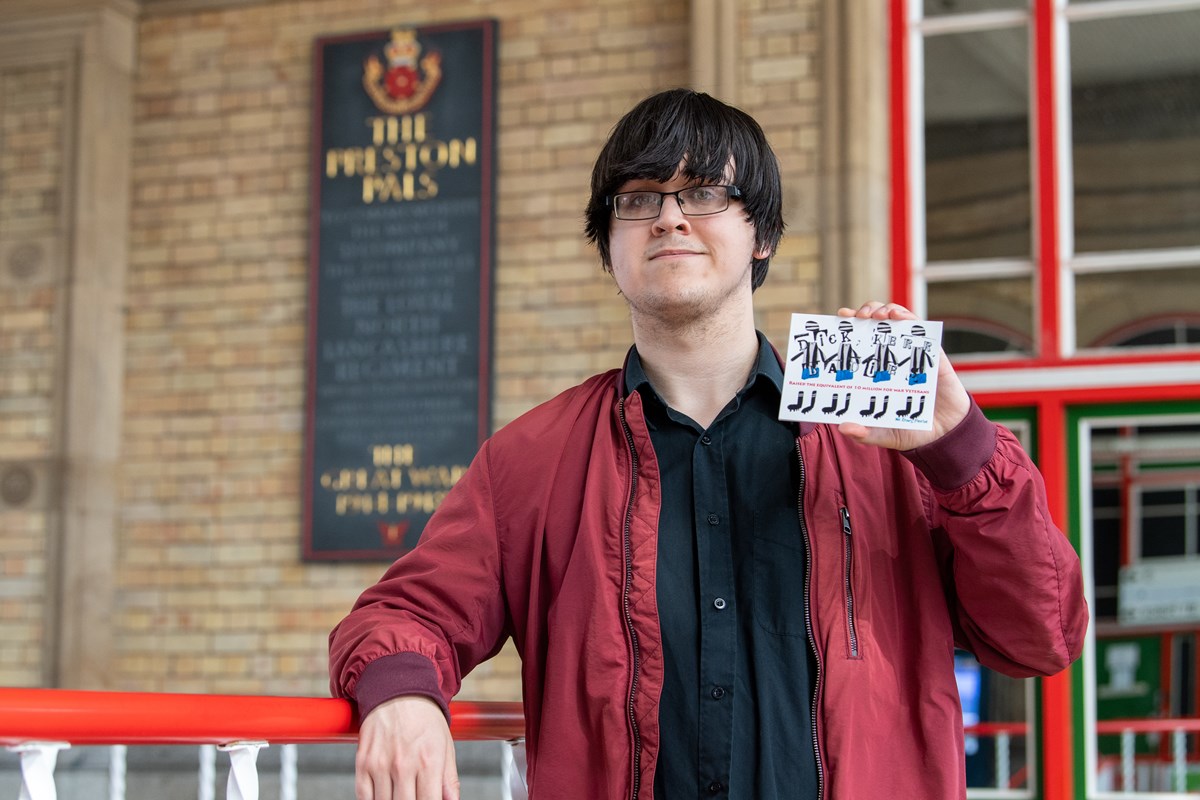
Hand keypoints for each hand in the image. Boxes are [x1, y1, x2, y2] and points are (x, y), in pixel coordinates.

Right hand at [355, 695, 459, 799]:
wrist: (397, 691)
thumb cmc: (424, 718)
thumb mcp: (446, 745)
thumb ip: (449, 779)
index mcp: (428, 761)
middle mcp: (403, 764)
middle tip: (414, 797)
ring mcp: (381, 765)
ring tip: (401, 794)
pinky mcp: (363, 763)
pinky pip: (364, 797)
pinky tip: (384, 795)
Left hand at [834, 301, 969, 449]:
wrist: (946, 435)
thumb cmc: (912, 430)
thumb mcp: (884, 435)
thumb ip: (865, 434)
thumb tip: (842, 428)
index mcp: (876, 372)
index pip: (859, 343)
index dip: (849, 328)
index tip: (840, 318)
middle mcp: (891, 359)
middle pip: (875, 325)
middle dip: (864, 313)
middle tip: (856, 317)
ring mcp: (912, 354)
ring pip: (896, 322)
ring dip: (885, 310)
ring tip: (877, 315)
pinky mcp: (932, 355)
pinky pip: (921, 331)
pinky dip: (909, 318)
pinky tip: (898, 316)